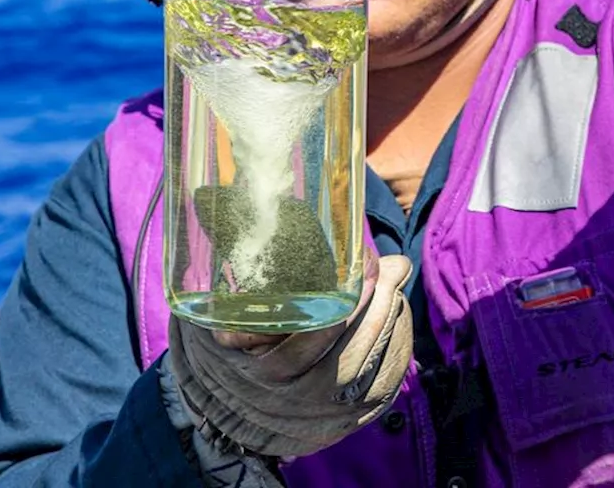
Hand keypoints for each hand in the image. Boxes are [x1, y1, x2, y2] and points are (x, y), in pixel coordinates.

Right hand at [165, 250, 414, 457]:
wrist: (227, 410)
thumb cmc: (224, 344)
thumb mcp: (214, 309)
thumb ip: (223, 261)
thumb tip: (214, 194)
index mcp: (259, 372)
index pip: (309, 341)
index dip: (344, 303)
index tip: (358, 261)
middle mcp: (293, 400)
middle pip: (351, 357)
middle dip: (377, 307)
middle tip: (388, 266)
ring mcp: (324, 414)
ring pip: (374, 372)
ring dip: (393, 321)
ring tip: (394, 278)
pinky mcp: (349, 418)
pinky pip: (386, 385)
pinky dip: (399, 345)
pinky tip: (397, 311)